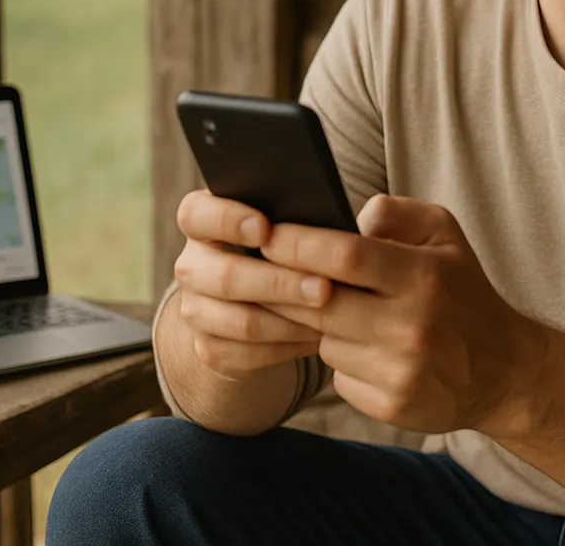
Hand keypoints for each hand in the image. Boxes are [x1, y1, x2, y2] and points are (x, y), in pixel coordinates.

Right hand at [171, 190, 332, 378]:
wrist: (280, 301)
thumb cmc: (306, 248)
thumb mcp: (317, 222)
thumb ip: (330, 211)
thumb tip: (370, 216)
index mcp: (208, 219)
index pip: (196, 213)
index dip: (225, 219)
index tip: (265, 229)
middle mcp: (194, 262)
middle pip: (219, 274)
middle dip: (276, 281)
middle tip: (324, 287)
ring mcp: (196, 307)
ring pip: (233, 318)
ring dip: (285, 319)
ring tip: (330, 313)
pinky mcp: (209, 346)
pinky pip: (238, 353)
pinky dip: (280, 347)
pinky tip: (315, 338)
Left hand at [260, 194, 548, 436]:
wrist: (504, 370)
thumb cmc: (462, 290)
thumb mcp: (445, 234)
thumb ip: (395, 213)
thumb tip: (347, 218)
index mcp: (424, 275)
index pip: (344, 254)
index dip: (296, 244)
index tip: (267, 234)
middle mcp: (413, 325)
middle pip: (319, 303)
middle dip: (286, 287)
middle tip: (267, 271)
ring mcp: (401, 371)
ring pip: (324, 341)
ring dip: (322, 327)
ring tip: (349, 315)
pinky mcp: (391, 406)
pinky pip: (339, 377)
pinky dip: (344, 362)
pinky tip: (369, 352)